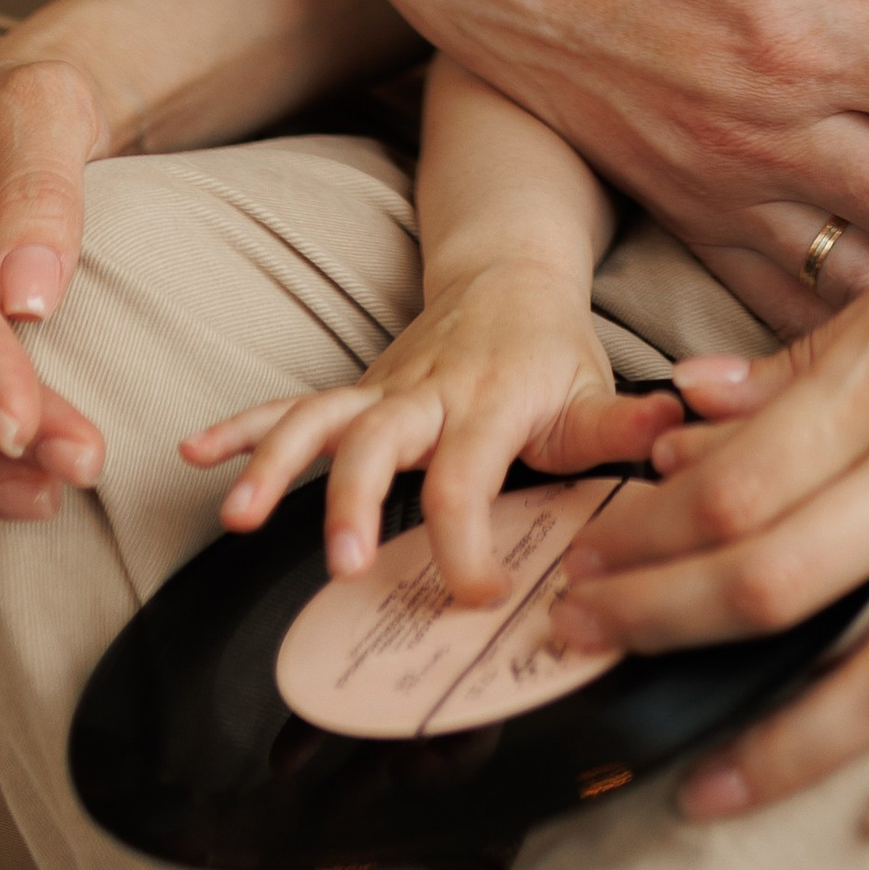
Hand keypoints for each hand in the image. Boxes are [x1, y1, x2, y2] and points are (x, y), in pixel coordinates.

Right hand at [187, 262, 680, 603]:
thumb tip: (673, 438)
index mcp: (494, 401)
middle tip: (341, 564)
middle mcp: (430, 393)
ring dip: (276, 465)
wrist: (509, 273)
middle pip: (379, 442)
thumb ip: (624, 425)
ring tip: (235, 516)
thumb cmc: (555, 350)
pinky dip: (241, 427)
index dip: (466, 541)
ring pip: (320, 419)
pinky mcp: (356, 390)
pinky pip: (290, 404)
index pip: (469, 476)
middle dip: (352, 502)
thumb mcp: (595, 386)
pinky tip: (195, 455)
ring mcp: (384, 390)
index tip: (473, 596)